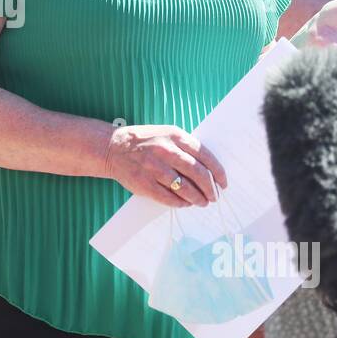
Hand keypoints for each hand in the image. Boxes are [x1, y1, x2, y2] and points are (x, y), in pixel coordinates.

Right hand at [103, 124, 227, 208]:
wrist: (113, 147)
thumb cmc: (145, 141)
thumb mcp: (166, 134)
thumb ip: (186, 147)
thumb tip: (209, 170)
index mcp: (175, 136)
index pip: (205, 156)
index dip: (218, 172)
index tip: (223, 182)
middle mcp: (165, 151)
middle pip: (198, 174)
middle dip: (210, 188)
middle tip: (214, 196)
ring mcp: (154, 168)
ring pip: (184, 188)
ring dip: (197, 198)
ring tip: (202, 202)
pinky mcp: (144, 183)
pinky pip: (168, 197)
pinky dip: (180, 203)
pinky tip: (185, 203)